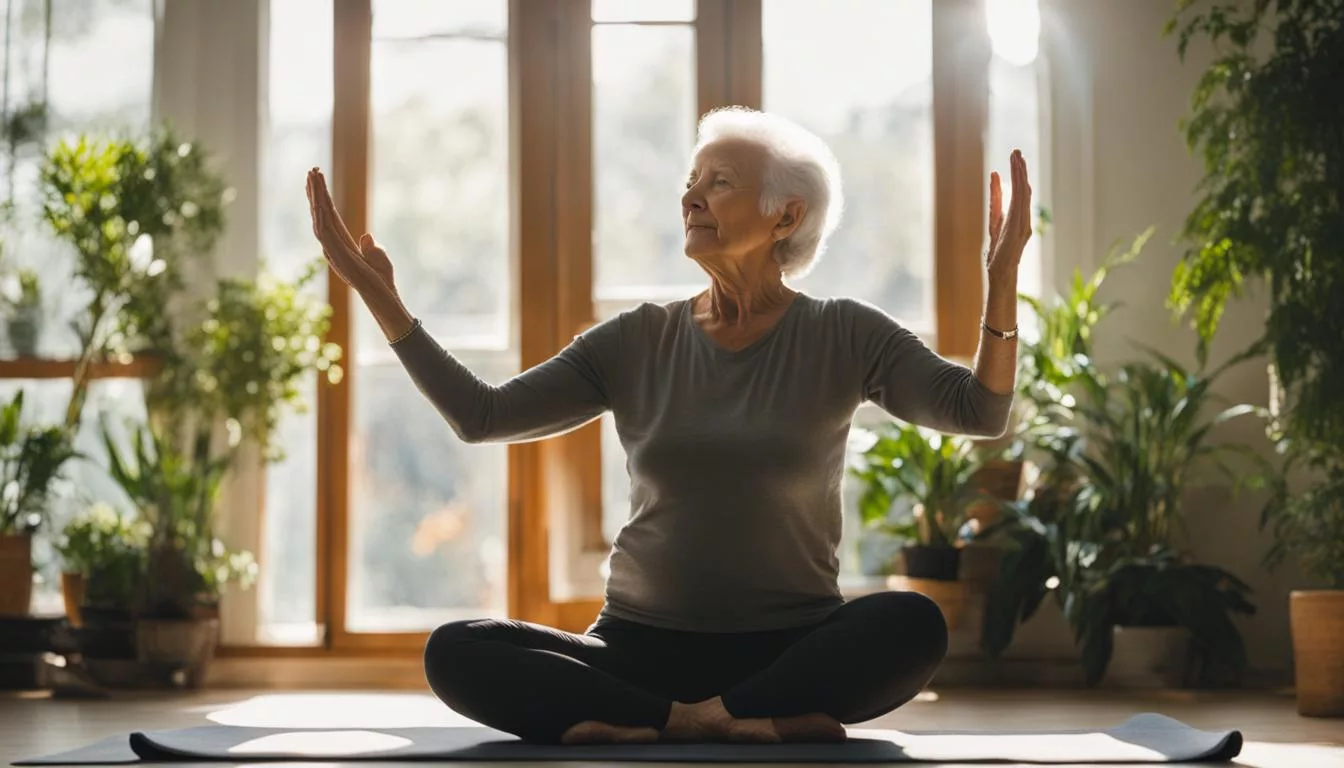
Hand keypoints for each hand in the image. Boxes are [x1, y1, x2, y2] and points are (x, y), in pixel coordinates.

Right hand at [305, 168, 396, 296]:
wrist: (383, 296)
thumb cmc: (382, 279)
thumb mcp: (379, 256)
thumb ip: (371, 246)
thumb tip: (366, 236)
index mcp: (341, 244)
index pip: (328, 216)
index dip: (322, 199)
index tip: (316, 181)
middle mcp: (333, 246)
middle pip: (321, 214)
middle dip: (315, 192)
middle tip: (311, 171)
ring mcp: (332, 250)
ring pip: (319, 218)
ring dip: (316, 197)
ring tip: (313, 176)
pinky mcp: (337, 255)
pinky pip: (325, 231)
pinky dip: (320, 215)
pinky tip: (318, 199)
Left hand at [986, 149, 1032, 278]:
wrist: (1000, 274)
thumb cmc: (998, 251)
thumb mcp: (994, 220)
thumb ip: (996, 200)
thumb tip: (994, 176)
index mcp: (1020, 217)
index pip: (1020, 191)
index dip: (1018, 174)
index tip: (1015, 157)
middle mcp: (1024, 219)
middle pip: (1023, 190)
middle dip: (1020, 170)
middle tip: (1016, 151)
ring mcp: (1023, 224)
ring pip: (1022, 195)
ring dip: (1019, 177)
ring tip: (1016, 159)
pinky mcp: (1018, 230)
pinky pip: (1020, 207)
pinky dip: (1019, 192)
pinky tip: (1018, 180)